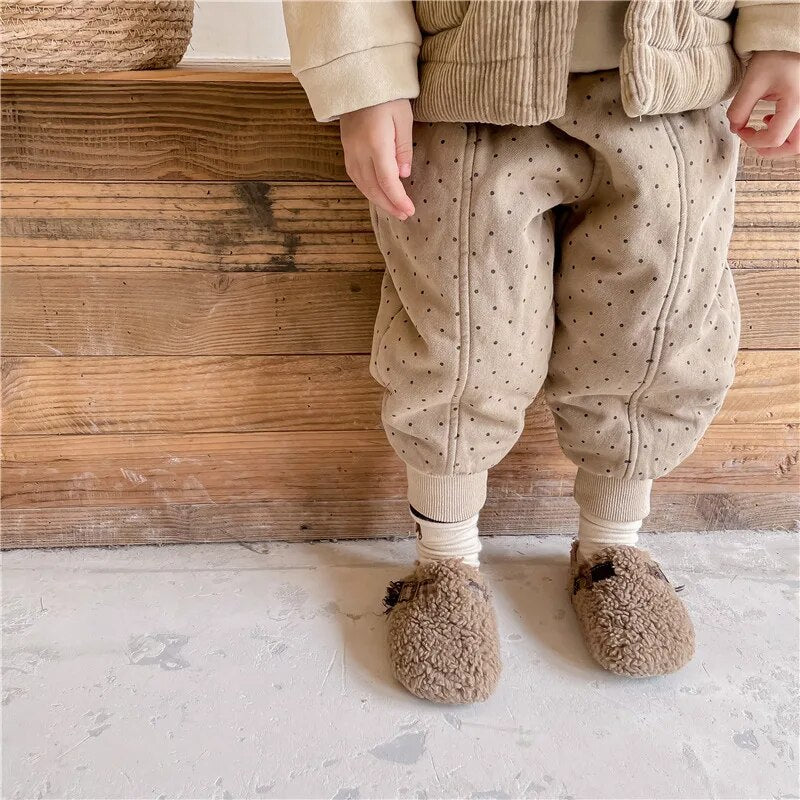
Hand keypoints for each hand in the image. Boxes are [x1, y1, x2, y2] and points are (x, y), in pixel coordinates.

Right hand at [340, 99, 414, 220]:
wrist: (358, 77)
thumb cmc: (386, 94)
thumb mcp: (403, 118)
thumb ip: (403, 149)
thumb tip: (403, 175)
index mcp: (376, 143)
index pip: (387, 181)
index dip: (398, 199)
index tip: (409, 210)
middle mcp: (359, 150)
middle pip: (373, 187)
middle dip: (389, 204)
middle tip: (403, 215)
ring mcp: (349, 150)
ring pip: (362, 184)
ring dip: (377, 200)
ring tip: (392, 208)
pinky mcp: (346, 148)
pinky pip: (355, 176)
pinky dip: (366, 188)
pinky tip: (376, 193)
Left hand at [727, 50, 799, 157]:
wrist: (791, 38)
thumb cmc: (776, 54)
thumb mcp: (752, 80)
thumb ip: (740, 108)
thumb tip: (734, 128)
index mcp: (796, 103)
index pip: (774, 138)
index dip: (752, 140)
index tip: (740, 129)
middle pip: (794, 146)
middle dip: (770, 149)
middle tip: (753, 141)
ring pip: (799, 140)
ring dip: (781, 142)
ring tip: (764, 128)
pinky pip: (799, 128)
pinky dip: (787, 131)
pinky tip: (771, 118)